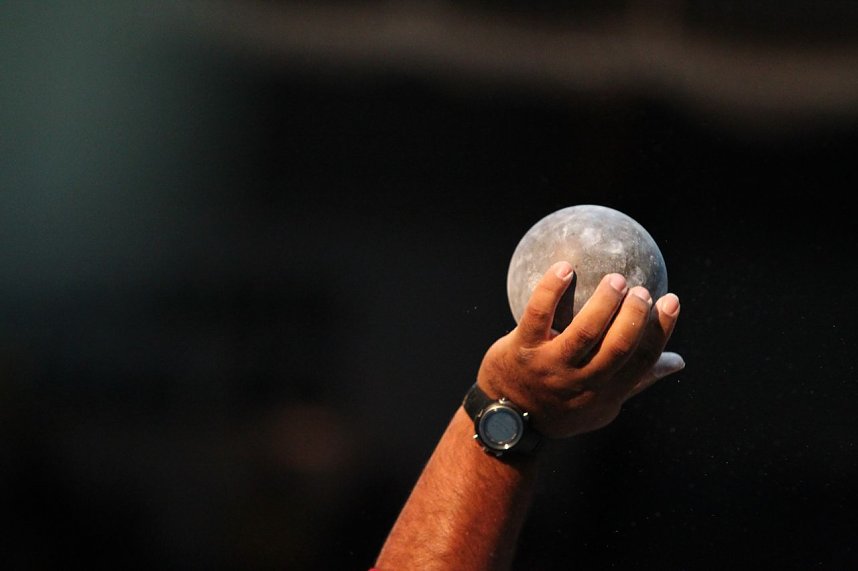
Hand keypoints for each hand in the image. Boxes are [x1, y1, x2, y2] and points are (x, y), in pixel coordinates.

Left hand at [476, 260, 682, 438]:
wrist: (506, 420)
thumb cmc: (561, 405)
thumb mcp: (601, 404)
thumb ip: (636, 380)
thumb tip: (678, 360)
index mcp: (605, 393)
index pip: (641, 362)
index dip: (660, 331)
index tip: (671, 300)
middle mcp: (580, 383)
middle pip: (617, 348)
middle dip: (633, 317)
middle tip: (641, 290)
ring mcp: (550, 367)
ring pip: (583, 332)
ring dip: (603, 303)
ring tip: (615, 279)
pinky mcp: (521, 350)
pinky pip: (538, 313)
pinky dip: (552, 288)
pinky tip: (564, 267)